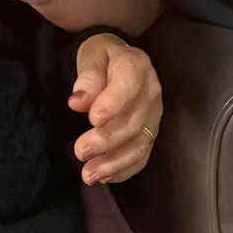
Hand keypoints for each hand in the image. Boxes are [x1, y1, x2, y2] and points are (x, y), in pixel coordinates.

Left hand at [69, 33, 161, 185]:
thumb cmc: (102, 57)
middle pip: (134, 121)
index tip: (92, 119)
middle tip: (80, 151)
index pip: (129, 85)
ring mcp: (154, 115)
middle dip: (107, 140)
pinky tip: (103, 176)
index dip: (112, 104)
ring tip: (89, 174)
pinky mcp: (150, 133)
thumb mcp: (91, 56)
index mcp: (137, 65)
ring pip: (140, 144)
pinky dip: (123, 170)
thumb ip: (87, 77)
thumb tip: (78, 102)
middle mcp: (151, 92)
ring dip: (114, 163)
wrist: (117, 60)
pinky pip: (141, 156)